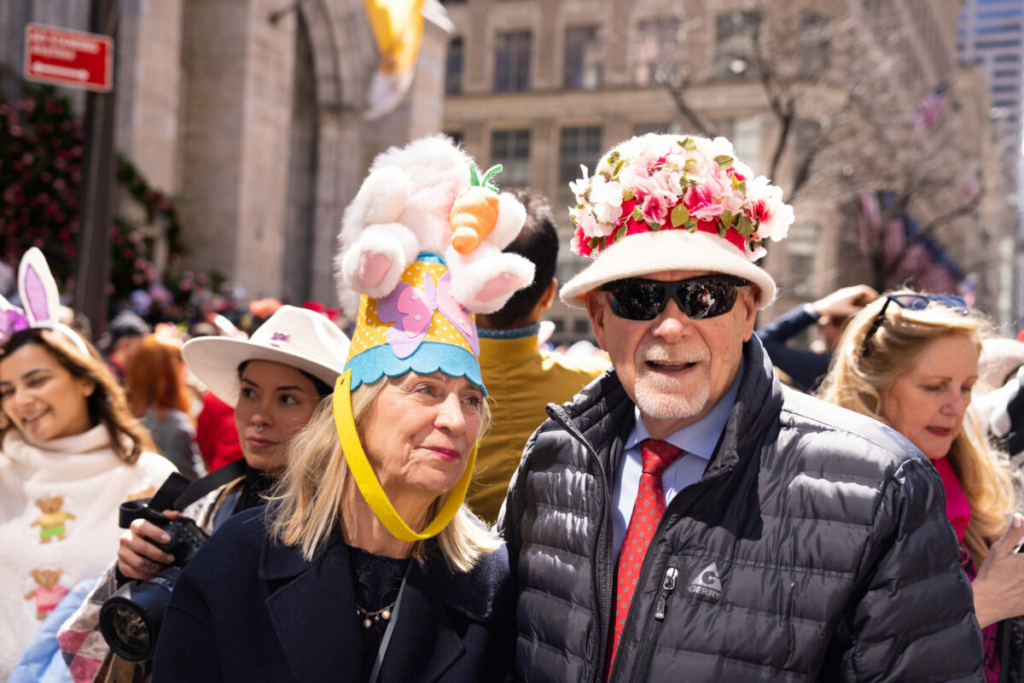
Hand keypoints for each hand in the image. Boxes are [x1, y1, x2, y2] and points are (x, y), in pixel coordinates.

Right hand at [117, 510, 179, 580]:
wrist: (133, 549)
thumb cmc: (149, 535)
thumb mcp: (156, 524)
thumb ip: (165, 517)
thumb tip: (176, 514)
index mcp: (135, 526)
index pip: (142, 527)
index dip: (156, 533)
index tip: (168, 539)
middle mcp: (125, 539)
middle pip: (142, 547)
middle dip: (159, 554)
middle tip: (171, 558)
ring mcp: (122, 553)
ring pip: (138, 562)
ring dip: (154, 566)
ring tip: (164, 566)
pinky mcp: (122, 566)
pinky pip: (135, 573)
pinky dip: (147, 574)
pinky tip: (155, 572)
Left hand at [813, 285, 878, 319]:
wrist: (820, 309)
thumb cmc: (834, 310)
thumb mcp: (848, 311)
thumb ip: (858, 311)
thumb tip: (867, 311)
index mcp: (850, 293)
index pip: (864, 289)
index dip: (871, 293)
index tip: (875, 298)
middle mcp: (847, 291)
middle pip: (860, 290)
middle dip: (867, 295)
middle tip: (872, 301)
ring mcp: (842, 293)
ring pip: (855, 292)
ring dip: (861, 297)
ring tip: (865, 303)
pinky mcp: (839, 296)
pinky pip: (850, 295)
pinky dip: (855, 298)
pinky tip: (855, 305)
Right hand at [973, 513, 1023, 627]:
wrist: (985, 602)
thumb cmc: (990, 575)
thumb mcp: (998, 551)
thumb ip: (1013, 534)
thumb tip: (1020, 518)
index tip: (1019, 555)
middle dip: (1022, 564)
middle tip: (1016, 564)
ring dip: (1023, 573)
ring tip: (1016, 575)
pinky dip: (1023, 587)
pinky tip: (1017, 585)